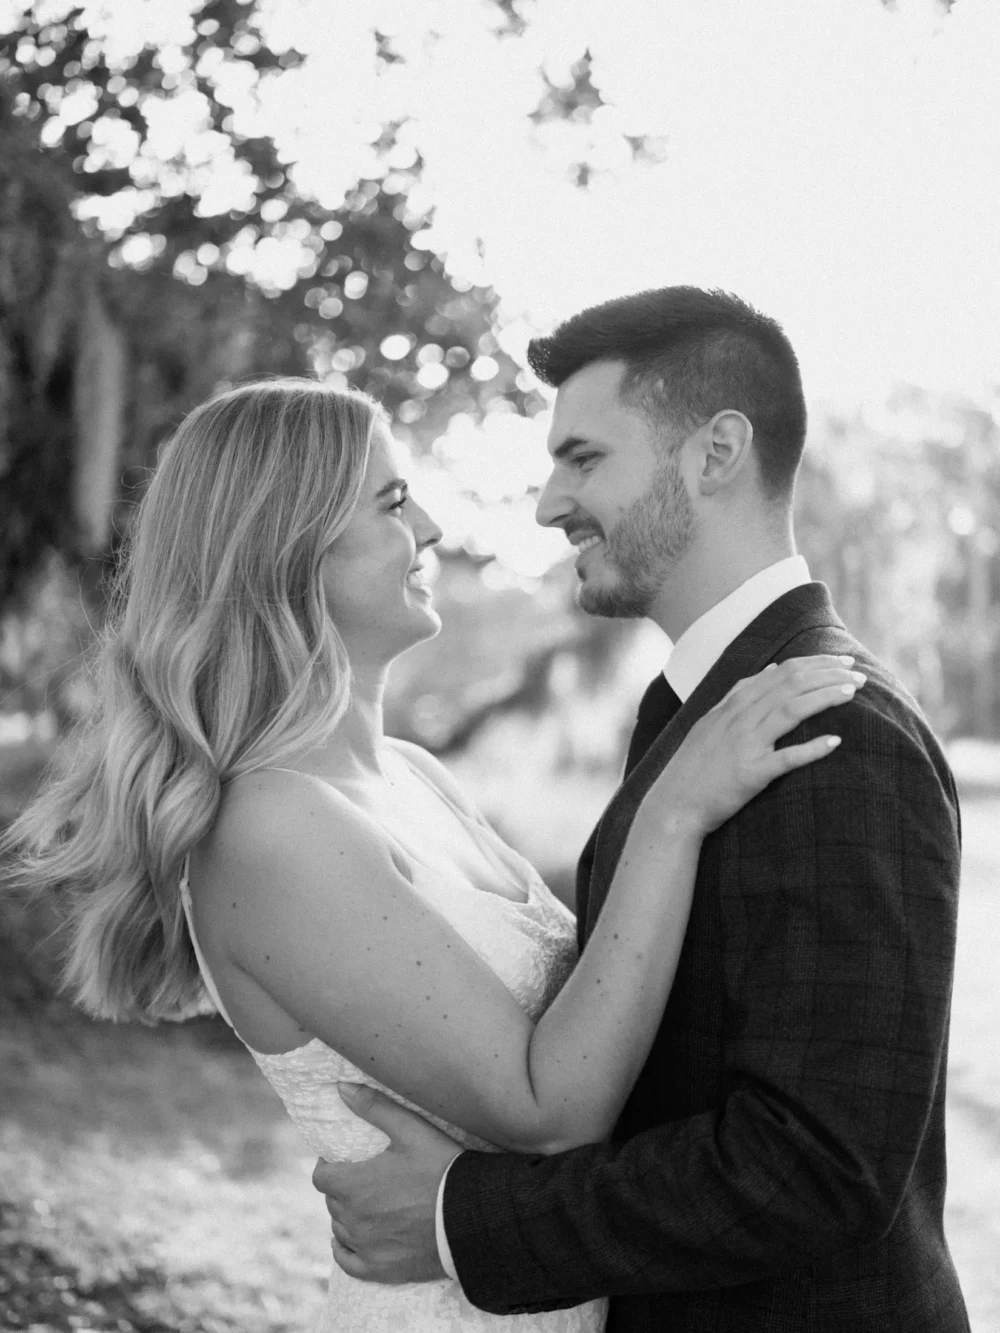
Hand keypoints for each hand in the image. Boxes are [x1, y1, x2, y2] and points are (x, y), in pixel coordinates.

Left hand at [311, 1083, 463, 1283]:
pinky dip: (345, 1250)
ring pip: (341, 1229)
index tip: (341, 1160)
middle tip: (362, 1177)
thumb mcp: (410, 1130)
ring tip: (365, 1204)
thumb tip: (341, 1088)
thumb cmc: (440, 1168)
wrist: (471, 1216)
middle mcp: (354, 1219)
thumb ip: (373, 1107)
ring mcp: (366, 1247)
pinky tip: (352, 1241)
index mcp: (355, 1185)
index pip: (322, 1177)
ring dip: (347, 1215)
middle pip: (332, 1201)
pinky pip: (349, 1263)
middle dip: (342, 1188)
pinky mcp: (381, 1268)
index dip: (328, 1166)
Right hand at [649, 655, 864, 834]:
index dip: (817, 663)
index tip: (843, 661)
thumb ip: (741, 694)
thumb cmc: (696, 765)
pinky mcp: (751, 774)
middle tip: (859, 674)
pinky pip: (785, 758)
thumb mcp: (713, 720)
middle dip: (829, 675)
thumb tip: (773, 669)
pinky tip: (835, 742)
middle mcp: (739, 718)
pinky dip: (811, 748)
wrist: (674, 803)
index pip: (782, 672)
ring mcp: (745, 745)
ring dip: (825, 698)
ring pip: (791, 710)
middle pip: (791, 685)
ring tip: (853, 693)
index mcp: (733, 705)